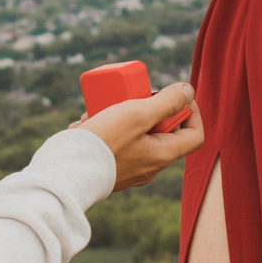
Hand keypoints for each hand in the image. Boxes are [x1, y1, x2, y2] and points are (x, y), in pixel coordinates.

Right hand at [77, 83, 203, 190]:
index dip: (191, 111)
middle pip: (161, 129)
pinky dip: (104, 128)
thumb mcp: (138, 114)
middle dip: (145, 107)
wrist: (66, 171)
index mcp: (162, 155)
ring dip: (120, 114)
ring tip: (101, 109)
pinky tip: (87, 123)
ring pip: (135, 133)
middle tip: (129, 98)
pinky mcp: (111, 168)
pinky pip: (116, 143)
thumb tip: (188, 90)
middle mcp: (149, 166)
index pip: (195, 135)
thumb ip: (166, 102)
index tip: (173, 95)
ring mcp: (130, 169)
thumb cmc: (104, 143)